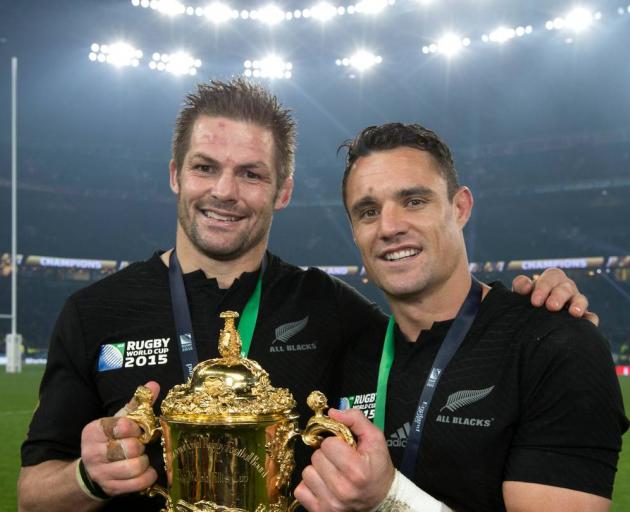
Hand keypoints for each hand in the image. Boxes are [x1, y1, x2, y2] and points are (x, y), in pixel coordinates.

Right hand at [79, 381, 159, 496]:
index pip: (121, 426)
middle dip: (140, 445)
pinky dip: (147, 476)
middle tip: (138, 445)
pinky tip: (145, 471)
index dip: (134, 427)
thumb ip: (137, 403)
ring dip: (144, 461)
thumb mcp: (120, 420)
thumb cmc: (111, 439)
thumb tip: (153, 385)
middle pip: (131, 448)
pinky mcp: (110, 488)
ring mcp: (100, 473)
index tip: (135, 429)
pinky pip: (138, 483)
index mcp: (94, 431)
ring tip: (140, 457)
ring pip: (135, 467)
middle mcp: (93, 452)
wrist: (93, 469)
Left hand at [294, 408, 394, 511]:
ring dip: (318, 470)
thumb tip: (332, 413)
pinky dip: (310, 485)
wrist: (382, 499)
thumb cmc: (378, 468)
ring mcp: (331, 503)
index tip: (345, 449)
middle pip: (316, 457)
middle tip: (340, 461)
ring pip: (307, 472)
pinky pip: (300, 490)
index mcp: (357, 471)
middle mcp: (343, 490)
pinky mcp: (321, 511)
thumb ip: (355, 419)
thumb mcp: (375, 439)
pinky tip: (324, 484)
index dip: (336, 443)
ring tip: (333, 473)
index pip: (328, 444)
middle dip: (327, 455)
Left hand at [511, 268, 598, 325]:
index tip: (535, 301)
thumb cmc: (527, 302)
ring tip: (574, 313)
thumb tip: (527, 286)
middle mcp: (566, 288)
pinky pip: (591, 317)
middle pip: (566, 288)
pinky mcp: (583, 317)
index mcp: (552, 279)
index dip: (544, 287)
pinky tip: (589, 324)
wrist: (532, 320)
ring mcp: (576, 302)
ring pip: (581, 299)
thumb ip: (520, 286)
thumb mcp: (521, 293)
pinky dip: (590, 319)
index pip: (552, 277)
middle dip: (558, 297)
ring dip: (578, 305)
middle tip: (551, 307)